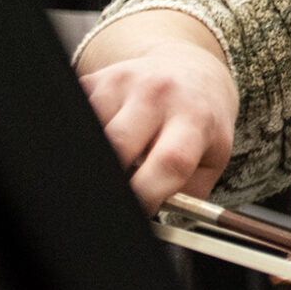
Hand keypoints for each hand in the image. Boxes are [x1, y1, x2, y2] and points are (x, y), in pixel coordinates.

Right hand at [82, 38, 238, 211]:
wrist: (194, 70)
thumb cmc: (202, 120)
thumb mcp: (214, 156)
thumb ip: (189, 192)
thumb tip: (152, 219)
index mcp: (195, 117)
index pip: (169, 162)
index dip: (148, 196)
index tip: (137, 214)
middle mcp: (159, 94)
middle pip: (118, 146)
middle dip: (112, 179)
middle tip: (117, 192)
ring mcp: (124, 83)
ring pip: (89, 134)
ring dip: (96, 157)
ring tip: (115, 160)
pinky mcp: (95, 78)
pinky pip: (76, 116)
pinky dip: (82, 138)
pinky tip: (101, 141)